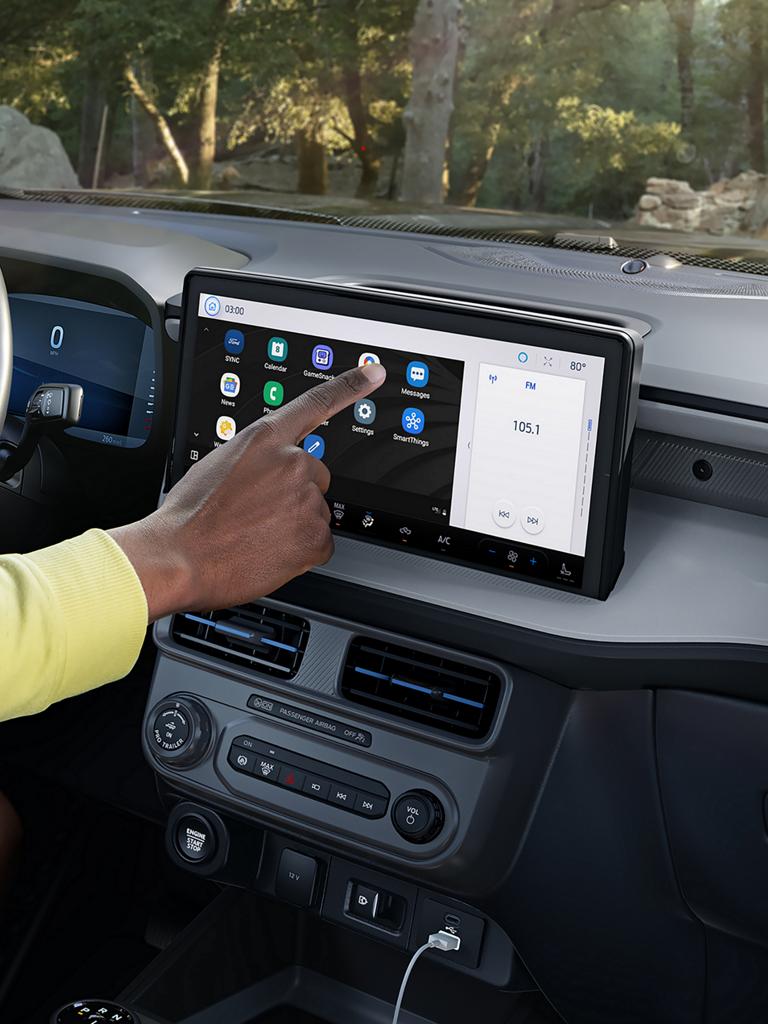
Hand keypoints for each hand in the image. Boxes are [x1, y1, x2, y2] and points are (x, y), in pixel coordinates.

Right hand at [110, 362, 385, 621]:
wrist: (179, 557)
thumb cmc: (190, 517)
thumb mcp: (219, 466)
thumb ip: (258, 459)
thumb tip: (273, 473)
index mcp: (265, 439)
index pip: (315, 403)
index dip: (350, 386)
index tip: (374, 373)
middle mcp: (292, 463)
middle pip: (316, 477)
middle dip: (295, 495)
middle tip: (259, 514)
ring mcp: (306, 500)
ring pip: (316, 513)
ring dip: (295, 525)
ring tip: (256, 534)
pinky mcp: (315, 537)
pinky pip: (321, 544)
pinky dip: (300, 552)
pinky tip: (270, 552)